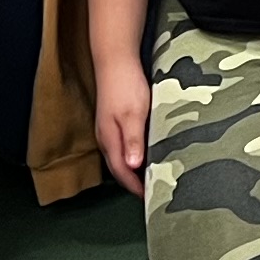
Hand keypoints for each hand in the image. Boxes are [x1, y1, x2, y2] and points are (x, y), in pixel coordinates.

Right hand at [94, 49, 151, 195]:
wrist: (114, 61)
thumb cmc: (125, 87)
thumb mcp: (133, 114)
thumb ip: (133, 140)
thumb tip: (133, 167)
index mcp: (110, 140)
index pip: (122, 172)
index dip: (135, 187)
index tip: (150, 197)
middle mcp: (106, 139)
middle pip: (119, 168)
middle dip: (133, 182)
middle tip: (153, 191)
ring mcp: (107, 130)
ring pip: (119, 158)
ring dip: (133, 170)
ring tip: (151, 176)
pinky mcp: (112, 122)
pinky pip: (122, 147)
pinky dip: (132, 156)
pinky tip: (145, 153)